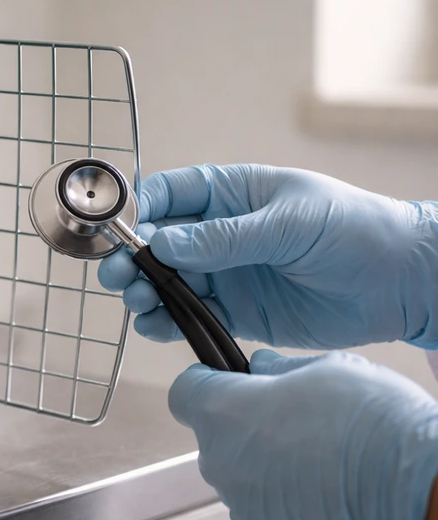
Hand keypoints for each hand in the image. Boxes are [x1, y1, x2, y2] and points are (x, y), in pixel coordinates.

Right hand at [97, 164, 437, 349]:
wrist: (402, 282)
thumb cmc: (353, 230)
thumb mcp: (289, 224)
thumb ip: (226, 238)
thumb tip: (163, 243)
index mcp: (233, 193)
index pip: (172, 193)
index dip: (142, 208)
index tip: (123, 229)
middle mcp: (222, 232)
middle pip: (161, 241)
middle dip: (133, 257)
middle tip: (117, 275)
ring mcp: (228, 273)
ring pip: (169, 281)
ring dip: (145, 291)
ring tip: (136, 302)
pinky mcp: (238, 312)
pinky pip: (191, 316)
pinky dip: (167, 323)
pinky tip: (154, 327)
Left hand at [169, 349, 437, 519]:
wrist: (414, 491)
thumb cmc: (371, 422)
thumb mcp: (325, 367)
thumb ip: (277, 368)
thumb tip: (260, 368)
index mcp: (223, 412)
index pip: (184, 393)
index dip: (206, 384)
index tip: (227, 383)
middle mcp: (220, 461)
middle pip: (215, 436)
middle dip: (242, 426)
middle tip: (290, 420)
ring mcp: (242, 505)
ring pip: (239, 475)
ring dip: (263, 466)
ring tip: (316, 458)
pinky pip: (262, 510)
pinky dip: (282, 501)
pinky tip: (321, 489)